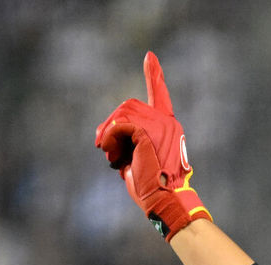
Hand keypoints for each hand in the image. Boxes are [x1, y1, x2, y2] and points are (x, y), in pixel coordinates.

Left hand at [95, 52, 212, 241]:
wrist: (165, 201)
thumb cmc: (151, 187)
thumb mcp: (136, 158)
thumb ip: (126, 141)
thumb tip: (103, 132)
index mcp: (168, 128)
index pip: (159, 95)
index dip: (154, 75)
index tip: (149, 56)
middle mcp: (167, 123)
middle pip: (129, 106)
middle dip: (112, 124)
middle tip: (103, 147)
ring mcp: (160, 126)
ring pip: (123, 113)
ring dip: (109, 133)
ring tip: (110, 155)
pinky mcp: (148, 132)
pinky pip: (121, 125)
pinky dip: (110, 138)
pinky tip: (109, 152)